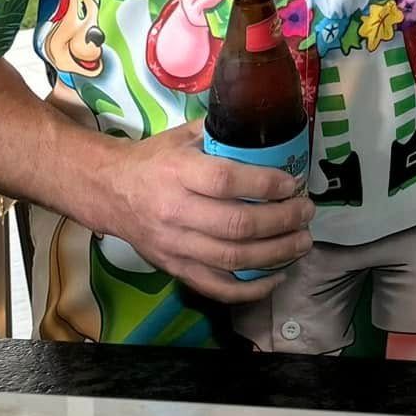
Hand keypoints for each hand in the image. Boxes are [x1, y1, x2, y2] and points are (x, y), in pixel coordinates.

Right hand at [101, 120, 314, 304]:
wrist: (110, 193)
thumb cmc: (153, 161)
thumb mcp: (182, 136)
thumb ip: (220, 132)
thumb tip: (264, 127)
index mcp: (177, 172)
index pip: (225, 181)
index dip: (264, 183)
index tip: (292, 182)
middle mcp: (175, 211)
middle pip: (236, 224)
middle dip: (281, 221)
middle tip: (306, 213)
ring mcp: (175, 246)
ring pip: (232, 258)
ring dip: (276, 253)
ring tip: (302, 242)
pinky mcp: (176, 269)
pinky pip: (217, 287)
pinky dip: (251, 288)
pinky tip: (277, 276)